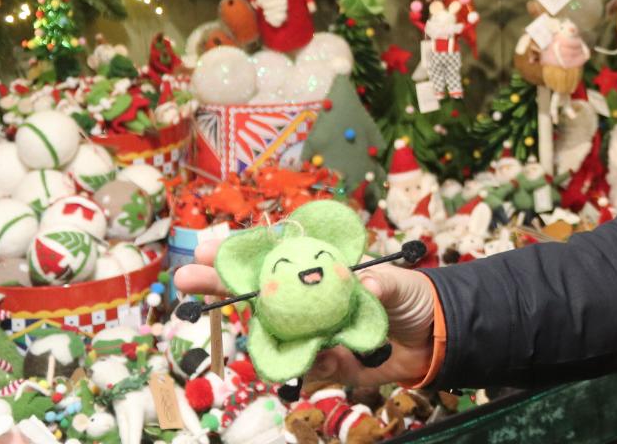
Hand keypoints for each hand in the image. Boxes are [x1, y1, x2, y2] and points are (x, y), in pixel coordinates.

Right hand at [175, 237, 437, 386]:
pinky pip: (301, 367)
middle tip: (183, 280)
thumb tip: (363, 286)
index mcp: (320, 270)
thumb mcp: (400, 283)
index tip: (207, 248)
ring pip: (271, 335)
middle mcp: (307, 299)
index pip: (274, 257)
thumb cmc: (412, 298)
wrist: (434, 340)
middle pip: (255, 293)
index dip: (240, 253)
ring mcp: (311, 332)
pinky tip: (326, 356)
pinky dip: (307, 364)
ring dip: (264, 337)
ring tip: (278, 338)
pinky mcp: (323, 363)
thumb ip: (381, 284)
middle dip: (219, 285)